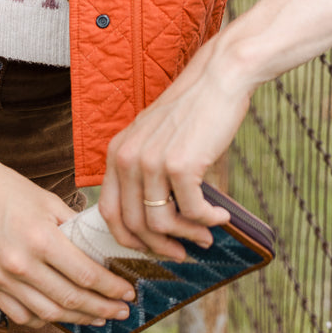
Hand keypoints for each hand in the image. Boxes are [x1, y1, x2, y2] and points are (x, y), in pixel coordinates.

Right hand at [0, 152, 136, 328]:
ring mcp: (2, 279)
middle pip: (70, 299)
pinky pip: (22, 316)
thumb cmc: (9, 190)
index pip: (85, 274)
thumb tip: (103, 249)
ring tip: (99, 317)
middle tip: (122, 311)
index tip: (128, 292)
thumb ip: (75, 227)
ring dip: (78, 319)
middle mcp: (21, 263)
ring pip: (48, 314)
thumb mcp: (48, 201)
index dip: (111, 288)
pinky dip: (44, 320)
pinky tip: (60, 314)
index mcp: (40, 238)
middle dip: (102, 308)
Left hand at [98, 0, 331, 256]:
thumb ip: (149, 176)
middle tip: (183, 253)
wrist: (219, 79)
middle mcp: (128, 158)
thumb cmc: (192, 112)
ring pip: (161, 223)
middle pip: (134, 225)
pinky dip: (209, 220)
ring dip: (187, 236)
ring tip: (206, 235)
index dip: (127, 239)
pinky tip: (222, 216)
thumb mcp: (157, 140)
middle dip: (160, 247)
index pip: (109, 211)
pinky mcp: (181, 164)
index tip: (151, 248)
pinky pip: (192, 211)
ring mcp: (152, 162)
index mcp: (117, 153)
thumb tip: (162, 224)